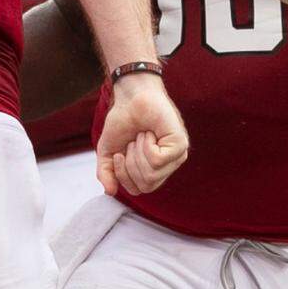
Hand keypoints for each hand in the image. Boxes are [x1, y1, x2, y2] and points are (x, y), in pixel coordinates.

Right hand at [96, 72, 187, 196]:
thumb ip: (106, 172)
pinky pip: (156, 160)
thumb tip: (110, 192)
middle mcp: (168, 166)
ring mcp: (176, 157)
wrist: (130, 96)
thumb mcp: (108, 150)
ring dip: (136, 152)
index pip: (138, 189)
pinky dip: (145, 145)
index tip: (119, 153)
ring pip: (150, 174)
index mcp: (154, 170)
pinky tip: (149, 132)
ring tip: (140, 135)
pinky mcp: (180, 146)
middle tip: (131, 142)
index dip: (122, 174)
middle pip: (145, 185)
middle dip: (129, 163)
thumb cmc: (122, 121)